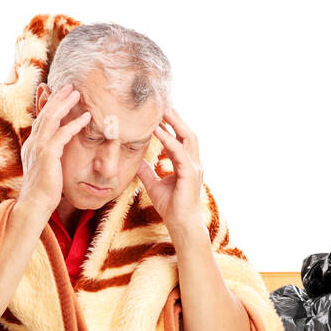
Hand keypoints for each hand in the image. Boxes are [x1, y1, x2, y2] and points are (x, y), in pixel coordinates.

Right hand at [17, 82, 90, 217]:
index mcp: (31, 146)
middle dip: (57, 98)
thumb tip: (56, 154)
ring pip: (52, 118)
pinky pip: (63, 134)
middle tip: (70, 86)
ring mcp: (39, 147)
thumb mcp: (45, 170)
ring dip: (65, 104)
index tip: (59, 94)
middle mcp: (33, 143)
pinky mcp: (47, 154)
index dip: (49, 105)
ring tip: (78, 93)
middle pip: (45, 113)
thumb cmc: (43, 192)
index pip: (41, 119)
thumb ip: (49, 158)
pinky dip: (75, 124)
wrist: (34, 205)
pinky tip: (86, 118)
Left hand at [136, 106, 203, 234]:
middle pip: (187, 133)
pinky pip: (179, 152)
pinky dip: (169, 140)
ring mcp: (194, 168)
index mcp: (186, 165)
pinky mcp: (190, 174)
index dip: (171, 126)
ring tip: (162, 112)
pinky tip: (158, 132)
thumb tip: (136, 162)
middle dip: (176, 119)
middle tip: (163, 105)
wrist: (180, 224)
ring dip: (175, 124)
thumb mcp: (154, 185)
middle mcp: (193, 163)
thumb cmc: (171, 207)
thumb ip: (147, 172)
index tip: (159, 115)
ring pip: (187, 138)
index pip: (181, 140)